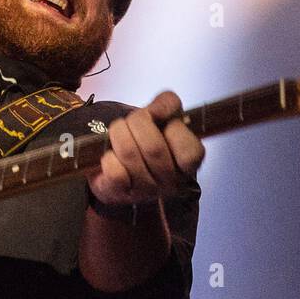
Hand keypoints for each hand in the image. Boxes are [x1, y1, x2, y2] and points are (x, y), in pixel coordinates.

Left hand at [85, 91, 204, 207]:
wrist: (117, 168)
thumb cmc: (145, 140)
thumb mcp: (162, 118)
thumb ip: (168, 103)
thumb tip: (157, 110)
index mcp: (187, 166)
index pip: (190, 152)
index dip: (174, 129)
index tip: (162, 121)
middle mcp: (169, 183)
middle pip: (154, 148)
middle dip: (137, 123)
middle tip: (130, 121)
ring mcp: (145, 192)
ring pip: (130, 155)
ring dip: (119, 134)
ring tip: (118, 132)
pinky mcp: (120, 195)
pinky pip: (115, 172)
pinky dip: (109, 157)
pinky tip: (111, 156)